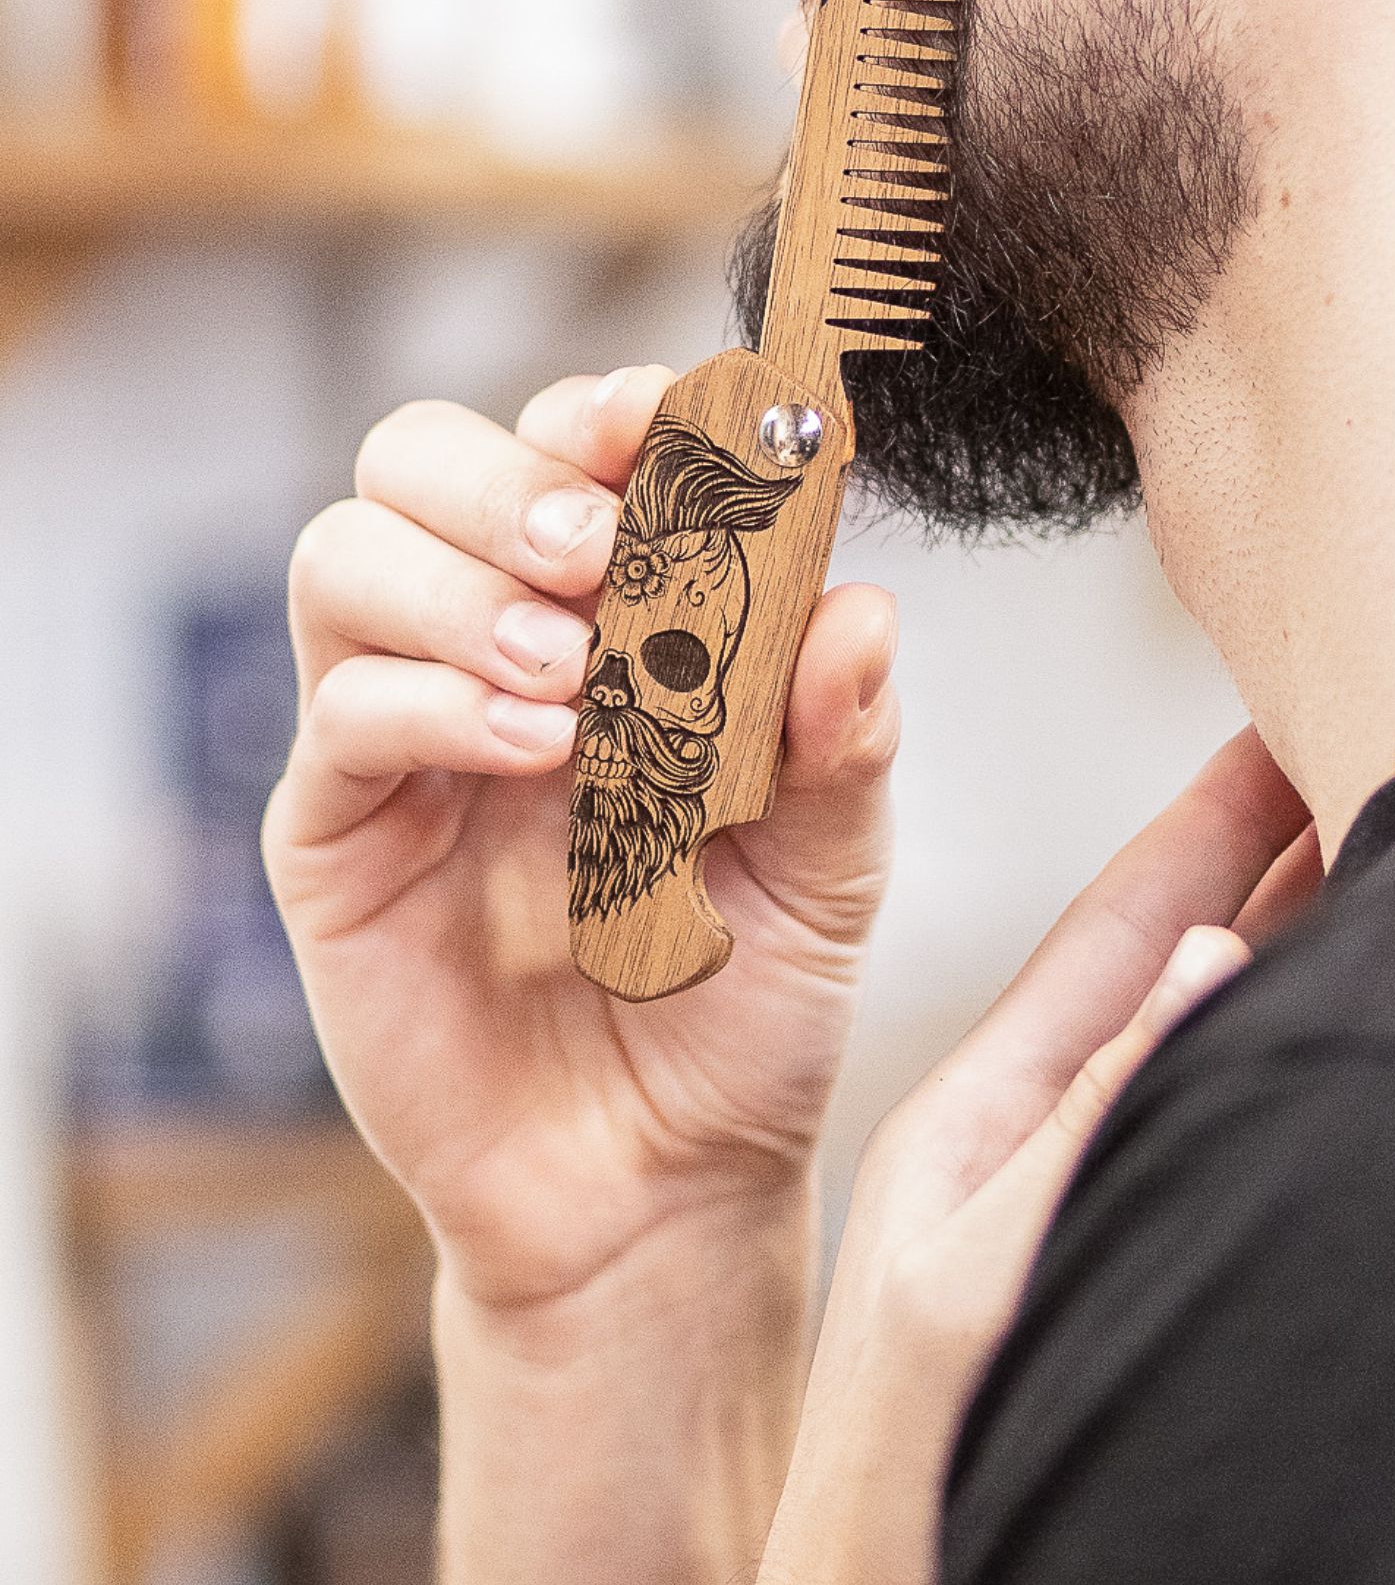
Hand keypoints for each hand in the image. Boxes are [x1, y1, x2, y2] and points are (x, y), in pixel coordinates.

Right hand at [264, 364, 900, 1317]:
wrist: (664, 1174)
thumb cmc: (748, 1000)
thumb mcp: (833, 863)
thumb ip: (843, 736)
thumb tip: (862, 603)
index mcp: (617, 622)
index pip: (577, 452)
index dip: (618, 410)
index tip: (686, 418)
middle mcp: (499, 648)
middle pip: (421, 456)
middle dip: (513, 470)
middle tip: (605, 548)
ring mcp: (409, 736)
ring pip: (346, 552)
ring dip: (461, 577)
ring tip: (571, 667)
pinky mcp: (342, 835)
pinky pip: (342, 715)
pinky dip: (433, 702)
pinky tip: (541, 751)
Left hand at [745, 730, 1319, 1584]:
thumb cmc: (901, 1478)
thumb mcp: (978, 1268)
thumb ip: (1095, 1113)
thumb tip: (1211, 962)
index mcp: (984, 1110)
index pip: (1117, 925)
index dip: (1207, 819)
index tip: (1271, 727)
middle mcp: (1043, 1136)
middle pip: (1176, 960)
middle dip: (1272, 857)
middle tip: (1351, 752)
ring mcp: (1089, 1195)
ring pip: (1207, 1033)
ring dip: (1294, 943)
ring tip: (1381, 849)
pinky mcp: (1131, 1262)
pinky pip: (1217, 1116)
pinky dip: (1287, 1050)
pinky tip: (1352, 1018)